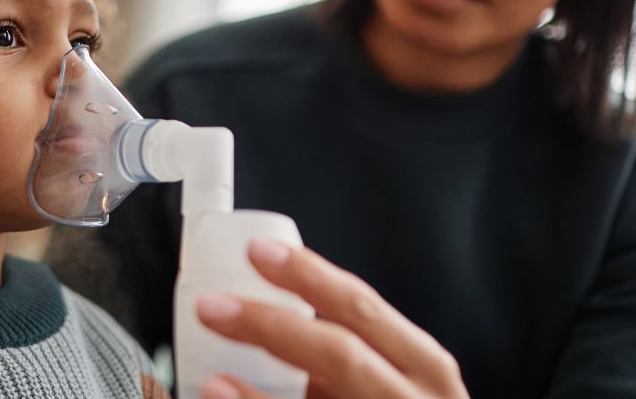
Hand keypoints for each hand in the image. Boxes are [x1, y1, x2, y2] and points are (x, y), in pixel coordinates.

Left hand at [195, 239, 468, 398]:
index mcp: (425, 369)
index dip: (308, 276)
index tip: (256, 251)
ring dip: (258, 396)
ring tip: (209, 381)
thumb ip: (343, 356)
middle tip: (211, 307)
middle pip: (341, 355)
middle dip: (271, 326)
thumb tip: (269, 316)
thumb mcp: (392, 380)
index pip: (363, 308)